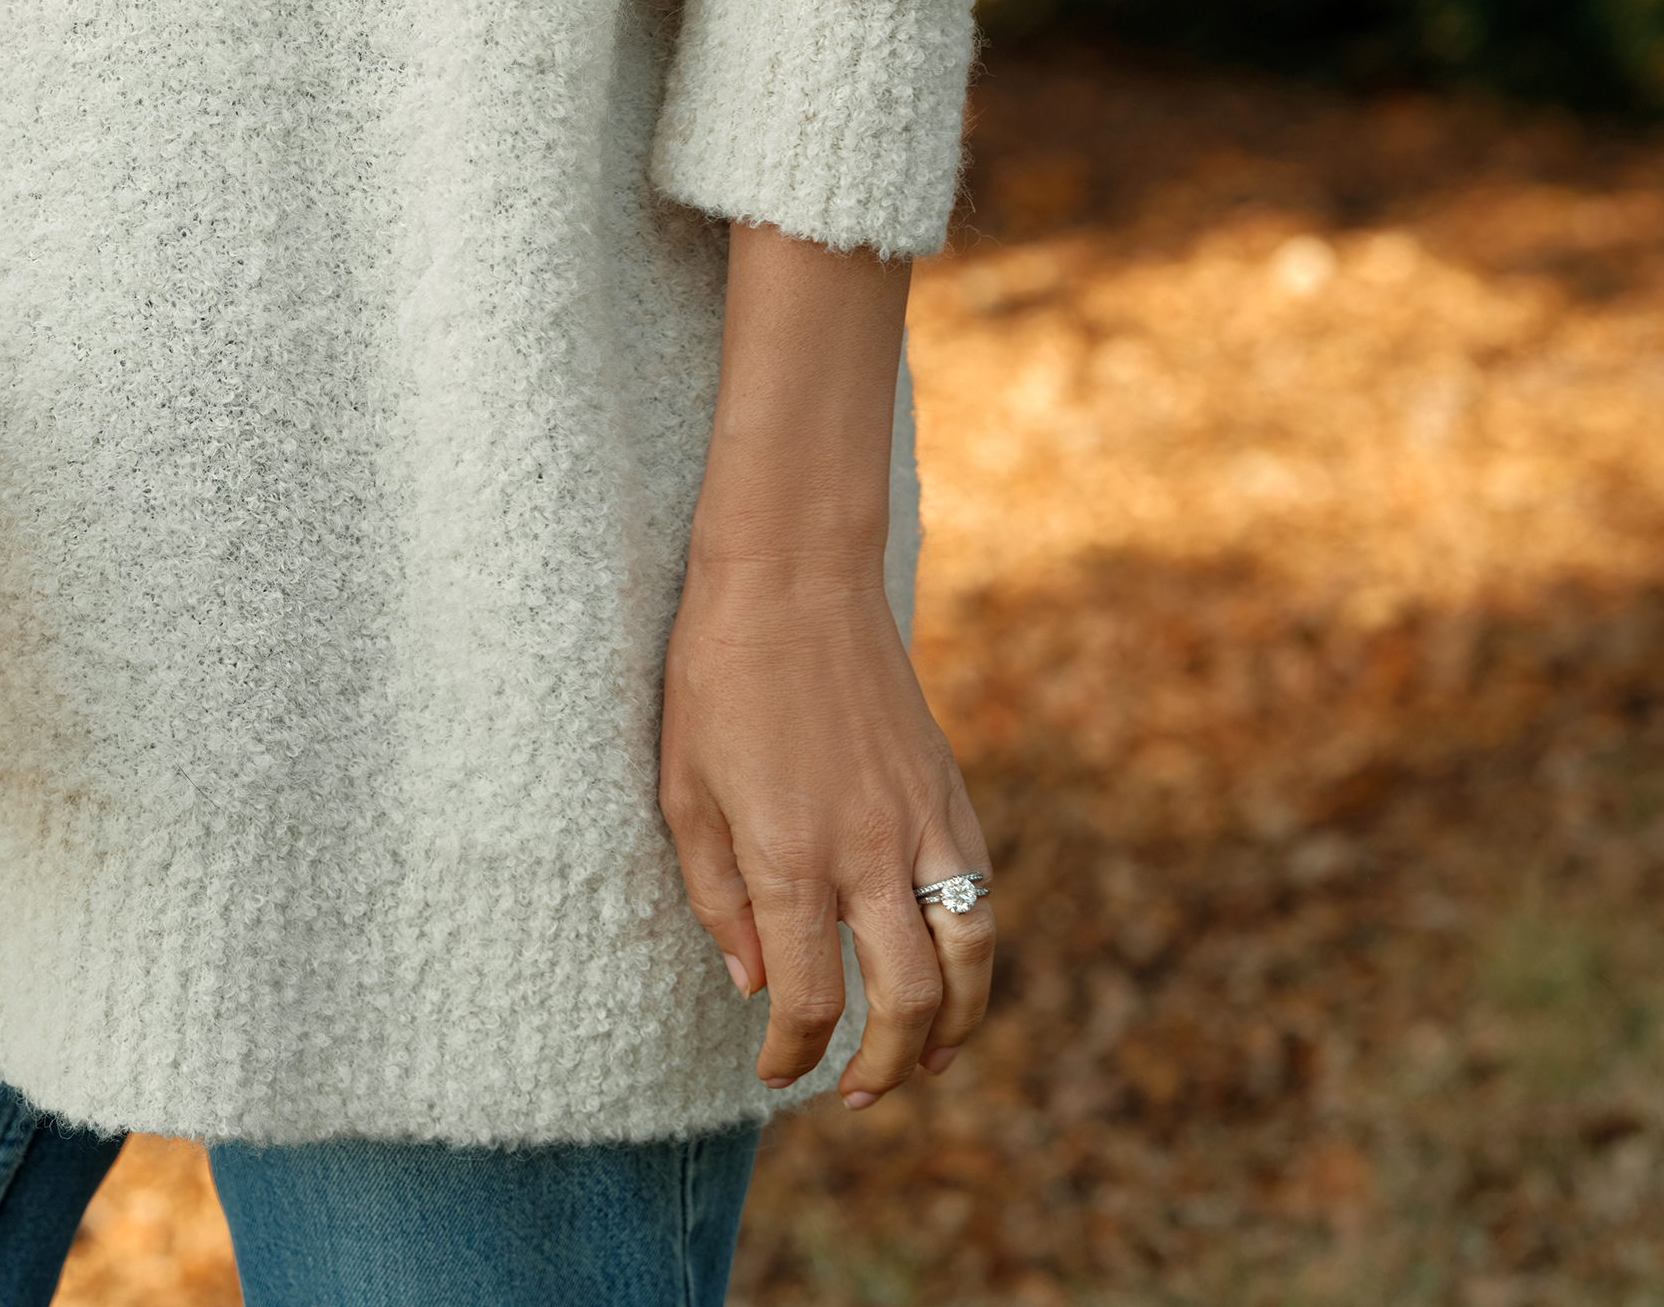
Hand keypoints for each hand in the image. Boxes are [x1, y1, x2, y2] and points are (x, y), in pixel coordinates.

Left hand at [657, 223, 996, 1109]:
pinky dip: (975, 946)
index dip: (795, 1058)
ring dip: (957, 1023)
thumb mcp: (683, 788)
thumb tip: (757, 981)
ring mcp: (921, 817)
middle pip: (911, 1002)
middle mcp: (869, 850)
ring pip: (971, 954)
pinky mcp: (948, 785)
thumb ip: (718, 896)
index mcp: (791, 857)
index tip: (776, 1074)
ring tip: (928, 1055)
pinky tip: (947, 961)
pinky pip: (980, 888)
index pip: (811, 1001)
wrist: (794, 571)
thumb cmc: (718, 672)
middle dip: (888, 1068)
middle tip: (854, 1091)